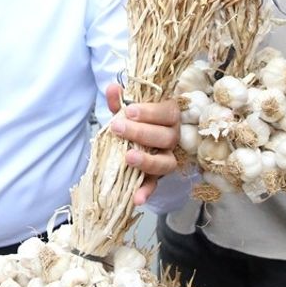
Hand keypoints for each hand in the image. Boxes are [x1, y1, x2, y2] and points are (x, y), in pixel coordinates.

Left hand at [104, 83, 179, 203]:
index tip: (130, 111)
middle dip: (142, 133)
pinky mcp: (156, 177)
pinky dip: (146, 192)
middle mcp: (172, 138)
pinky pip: (155, 185)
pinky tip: (136, 199)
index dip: (151, 112)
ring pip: (166, 162)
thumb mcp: (126, 111)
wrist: (134, 141)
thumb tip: (112, 87)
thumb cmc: (135, 122)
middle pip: (167, 137)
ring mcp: (166, 159)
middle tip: (118, 128)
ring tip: (129, 158)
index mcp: (169, 117)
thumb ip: (119, 100)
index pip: (168, 113)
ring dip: (148, 161)